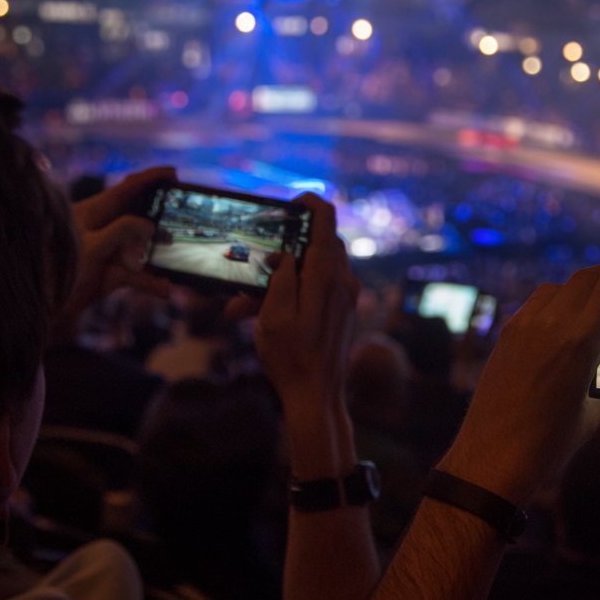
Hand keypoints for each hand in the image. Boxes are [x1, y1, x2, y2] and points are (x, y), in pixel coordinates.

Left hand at [59, 167, 174, 322]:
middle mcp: (105, 228)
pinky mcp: (112, 273)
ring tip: (175, 258)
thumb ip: (122, 231)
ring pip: (142, 248)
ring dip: (158, 256)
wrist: (40, 308)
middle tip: (180, 220)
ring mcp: (110, 251)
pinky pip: (139, 275)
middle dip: (160, 220)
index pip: (128, 187)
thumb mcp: (91, 246)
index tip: (174, 174)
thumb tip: (150, 226)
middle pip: (140, 216)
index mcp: (96, 212)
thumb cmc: (57, 269)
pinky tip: (164, 289)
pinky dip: (151, 281)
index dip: (151, 178)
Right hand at [246, 194, 359, 416]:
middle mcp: (343, 281)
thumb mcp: (272, 317)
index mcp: (326, 276)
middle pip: (321, 241)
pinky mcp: (345, 309)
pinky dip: (300, 288)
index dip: (310, 202)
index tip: (291, 202)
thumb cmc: (292, 359)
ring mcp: (347, 295)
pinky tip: (272, 310)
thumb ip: (280, 278)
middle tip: (262, 257)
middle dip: (289, 245)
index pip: (326, 220)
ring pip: (320, 264)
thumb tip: (284, 254)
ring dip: (290, 272)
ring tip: (252, 301)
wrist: (318, 397)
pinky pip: (324, 285)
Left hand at [438, 251, 599, 507]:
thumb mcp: (590, 424)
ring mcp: (523, 328)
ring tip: (582, 301)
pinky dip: (547, 305)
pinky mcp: (503, 337)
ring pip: (553, 289)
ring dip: (571, 289)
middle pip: (581, 281)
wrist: (490, 458)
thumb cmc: (546, 444)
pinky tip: (552, 323)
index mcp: (581, 342)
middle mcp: (551, 326)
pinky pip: (530, 307)